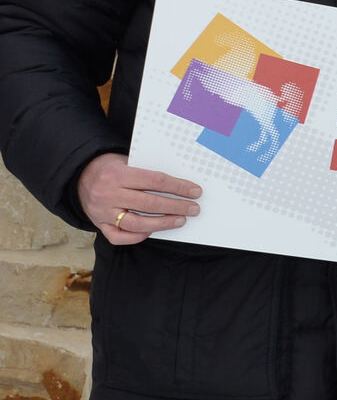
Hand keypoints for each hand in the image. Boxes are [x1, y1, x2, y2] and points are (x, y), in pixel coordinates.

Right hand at [77, 152, 200, 245]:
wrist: (79, 175)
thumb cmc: (110, 168)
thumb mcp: (126, 161)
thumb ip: (147, 173)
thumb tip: (180, 186)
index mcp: (117, 174)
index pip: (155, 181)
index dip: (178, 187)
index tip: (195, 192)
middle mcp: (108, 194)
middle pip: (149, 204)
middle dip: (176, 207)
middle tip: (193, 209)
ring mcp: (102, 212)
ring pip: (136, 224)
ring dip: (162, 224)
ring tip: (180, 220)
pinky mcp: (98, 224)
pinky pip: (119, 237)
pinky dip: (137, 237)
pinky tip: (151, 232)